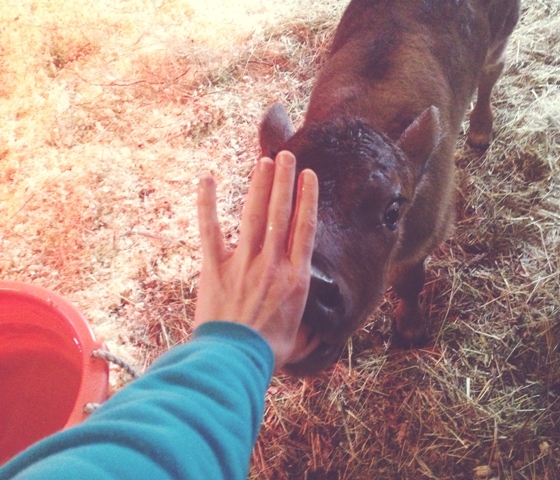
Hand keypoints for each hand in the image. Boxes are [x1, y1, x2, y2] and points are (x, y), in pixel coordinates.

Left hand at [194, 151, 317, 369]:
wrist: (232, 361)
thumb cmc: (268, 353)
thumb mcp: (300, 339)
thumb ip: (311, 327)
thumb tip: (320, 328)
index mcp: (296, 278)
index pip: (304, 228)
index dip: (307, 199)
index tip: (308, 177)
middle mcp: (272, 263)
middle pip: (280, 213)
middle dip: (284, 181)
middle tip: (286, 156)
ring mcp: (242, 262)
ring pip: (253, 215)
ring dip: (258, 185)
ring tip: (264, 161)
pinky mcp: (214, 267)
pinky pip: (210, 229)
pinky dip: (207, 204)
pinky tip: (207, 179)